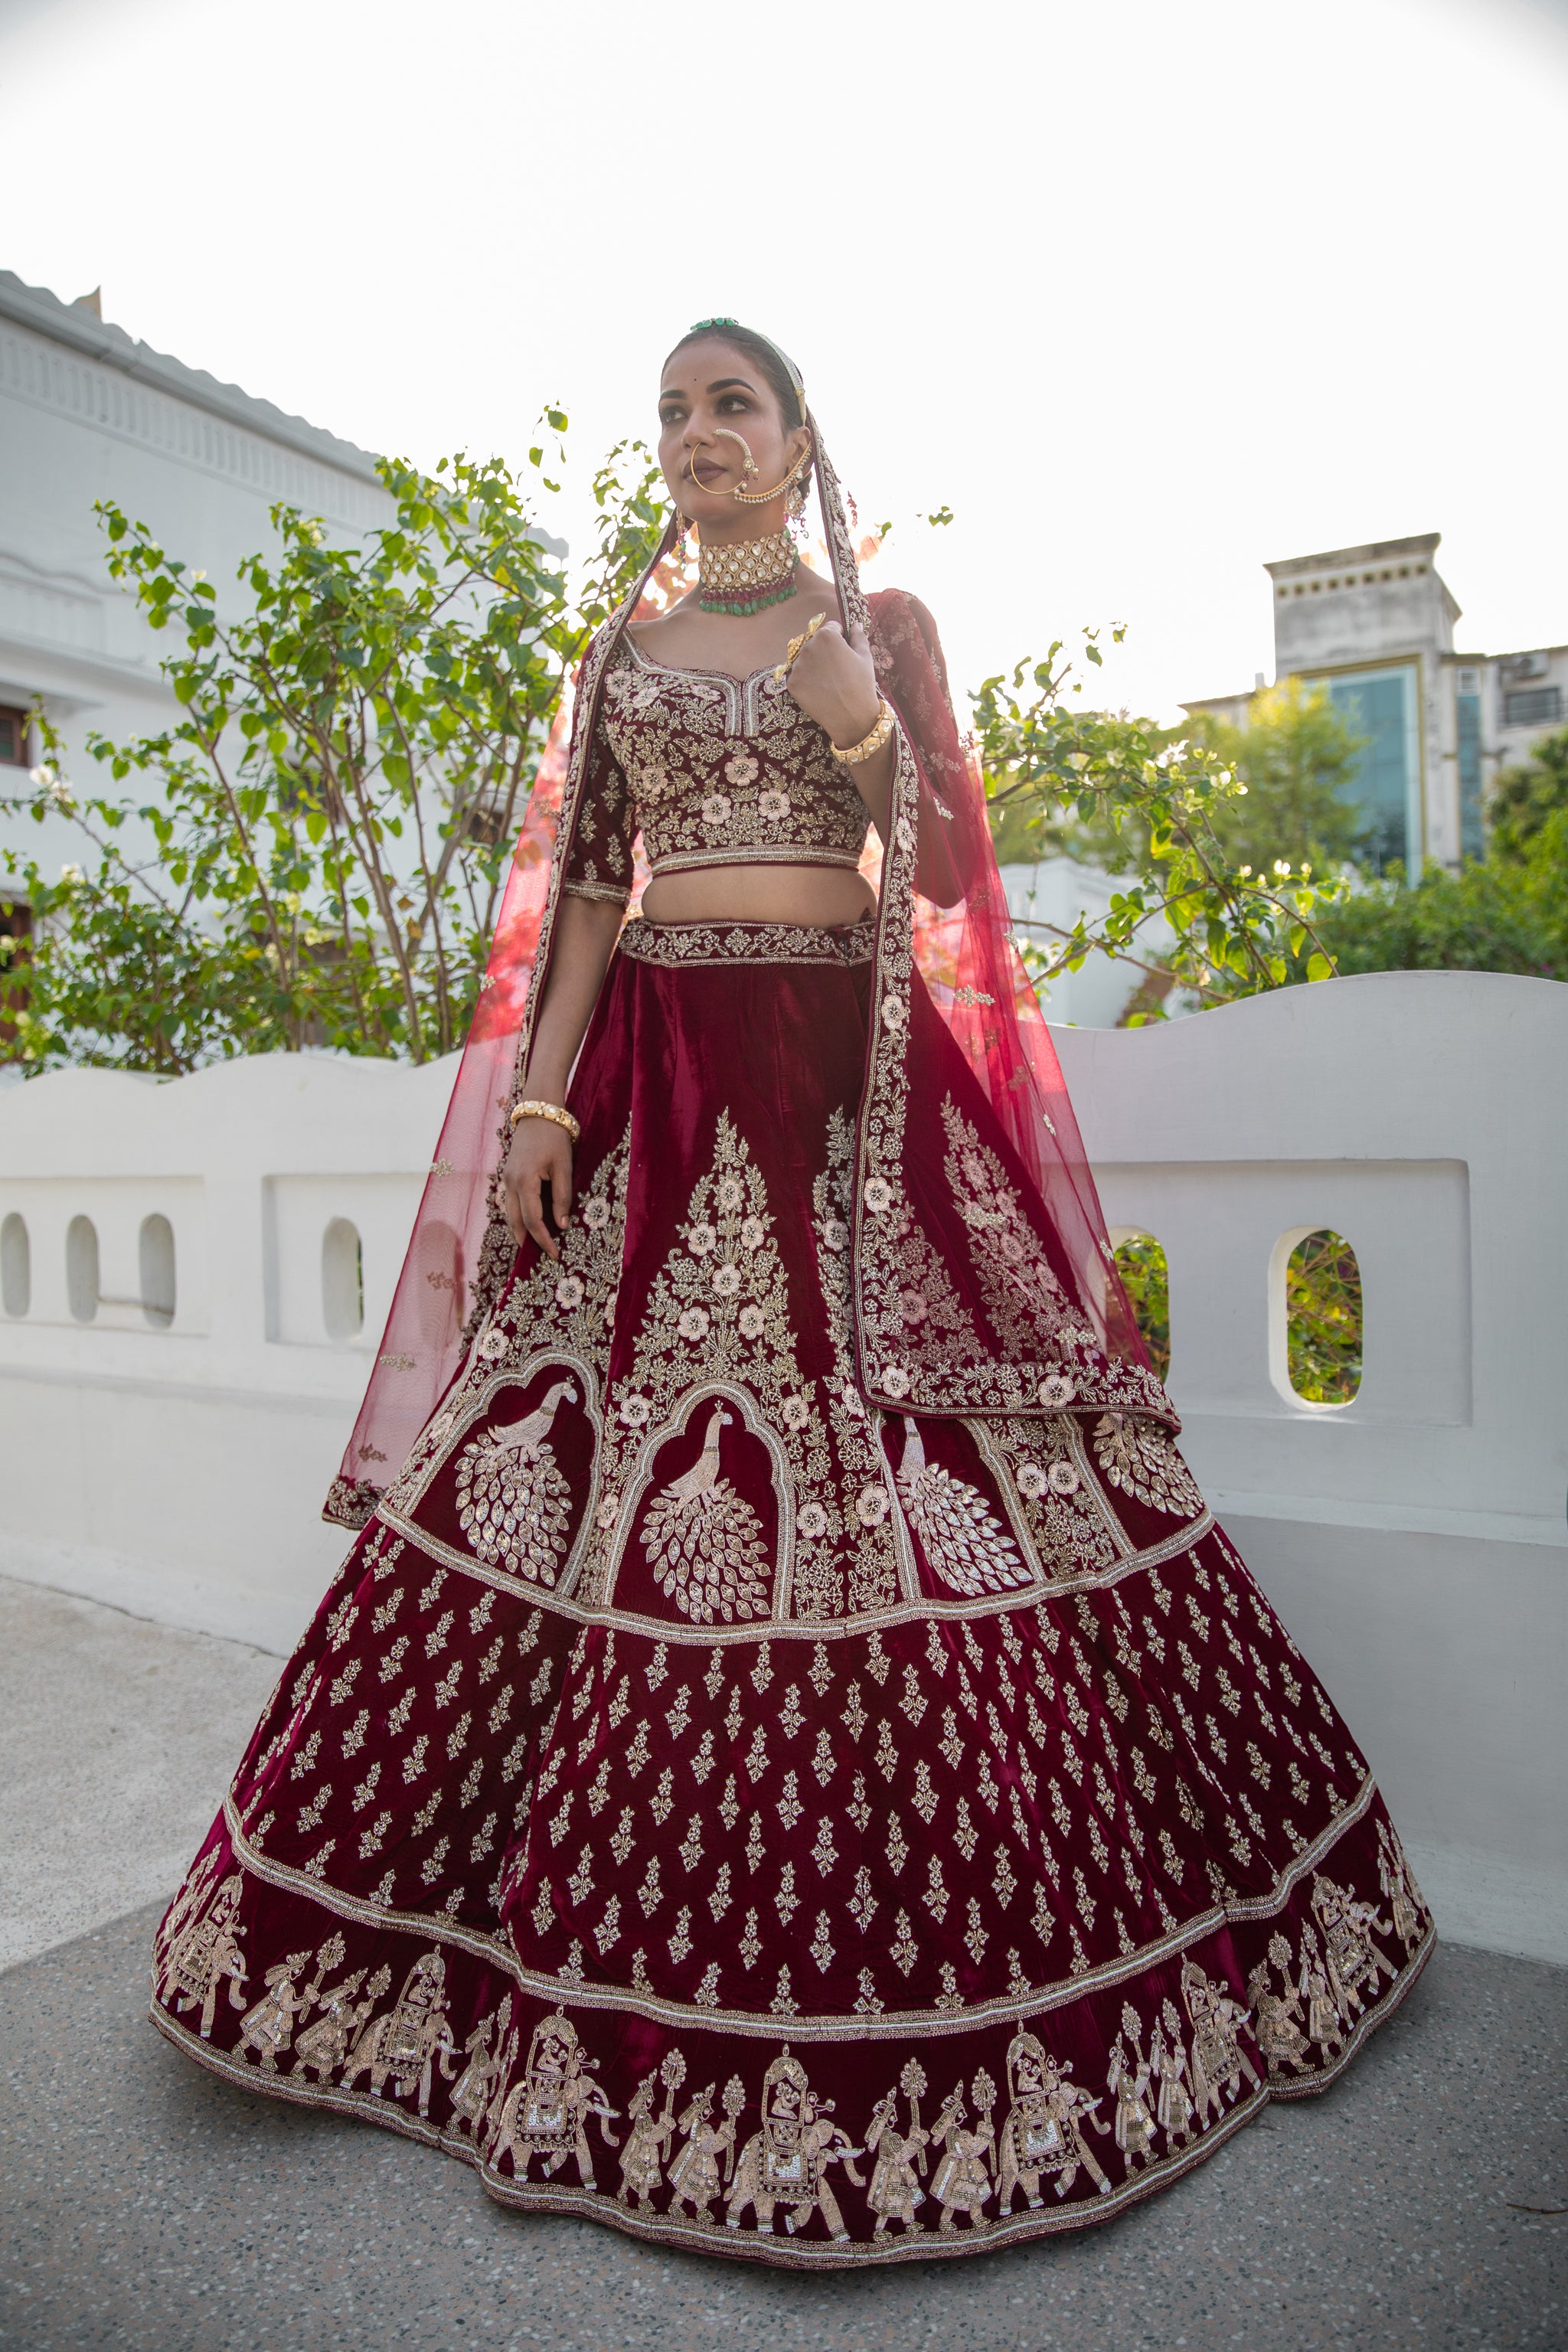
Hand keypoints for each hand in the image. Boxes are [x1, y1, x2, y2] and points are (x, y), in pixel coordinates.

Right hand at [502, 1116, 573, 1262]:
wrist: (538, 1112)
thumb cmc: (554, 1137)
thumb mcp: (564, 1167)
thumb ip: (562, 1197)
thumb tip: (562, 1225)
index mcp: (524, 1181)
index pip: (532, 1221)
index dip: (543, 1240)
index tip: (554, 1255)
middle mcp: (510, 1183)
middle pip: (516, 1222)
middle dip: (528, 1241)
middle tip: (542, 1257)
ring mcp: (506, 1179)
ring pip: (511, 1214)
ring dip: (521, 1231)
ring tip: (535, 1246)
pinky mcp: (508, 1175)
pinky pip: (511, 1203)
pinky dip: (519, 1216)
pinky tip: (530, 1224)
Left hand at [784, 618, 880, 750]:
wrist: (851, 718)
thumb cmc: (862, 685)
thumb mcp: (865, 656)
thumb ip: (858, 636)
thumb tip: (855, 624)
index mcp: (827, 636)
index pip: (831, 627)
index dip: (840, 639)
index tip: (846, 652)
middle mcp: (808, 647)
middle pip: (815, 641)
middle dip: (825, 650)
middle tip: (837, 669)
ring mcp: (797, 666)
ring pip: (805, 658)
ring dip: (814, 664)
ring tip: (829, 681)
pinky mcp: (791, 683)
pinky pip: (798, 675)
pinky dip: (806, 679)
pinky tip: (819, 689)